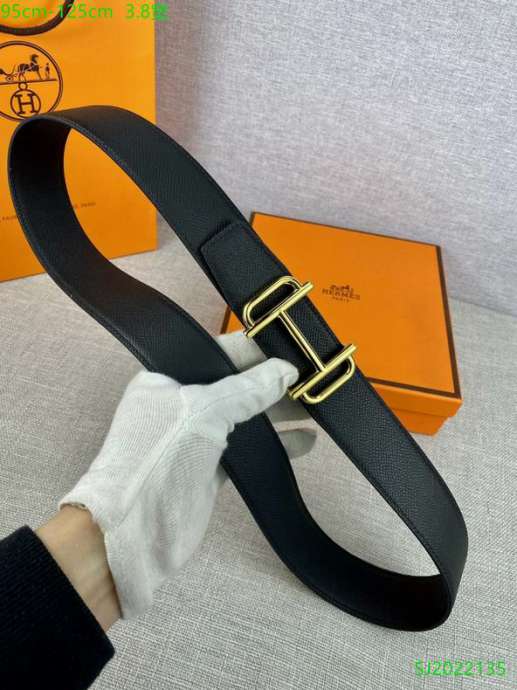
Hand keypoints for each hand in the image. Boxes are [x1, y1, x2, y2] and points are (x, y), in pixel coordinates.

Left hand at [59, 331, 314, 618]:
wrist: (130, 534)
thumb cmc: (154, 461)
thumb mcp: (203, 411)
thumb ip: (246, 389)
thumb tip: (285, 370)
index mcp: (167, 376)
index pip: (219, 351)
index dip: (256, 350)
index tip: (293, 350)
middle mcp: (182, 403)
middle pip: (237, 383)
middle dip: (274, 382)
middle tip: (313, 380)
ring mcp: (196, 436)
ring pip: (246, 416)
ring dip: (279, 412)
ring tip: (317, 407)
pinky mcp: (210, 467)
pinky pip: (250, 448)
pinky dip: (276, 444)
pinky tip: (304, 441)